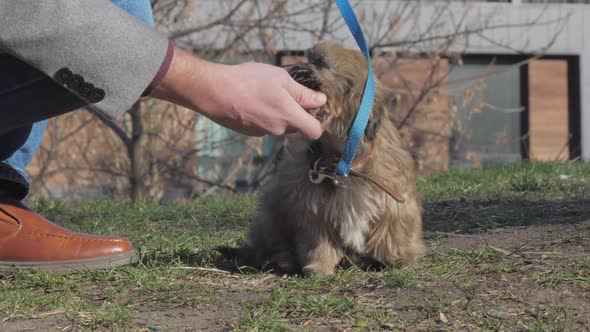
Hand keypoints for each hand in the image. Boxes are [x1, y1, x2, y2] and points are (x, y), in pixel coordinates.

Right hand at [151, 47, 325, 139]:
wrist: (214, 91)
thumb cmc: (248, 81)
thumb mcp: (281, 79)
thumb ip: (303, 93)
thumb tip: (321, 100)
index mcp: (289, 117)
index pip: (315, 131)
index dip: (318, 121)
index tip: (314, 107)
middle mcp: (277, 130)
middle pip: (296, 126)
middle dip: (295, 112)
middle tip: (286, 91)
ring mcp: (262, 133)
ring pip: (279, 124)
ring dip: (277, 112)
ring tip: (265, 92)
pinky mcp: (249, 132)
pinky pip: (264, 124)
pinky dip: (263, 114)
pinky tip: (252, 99)